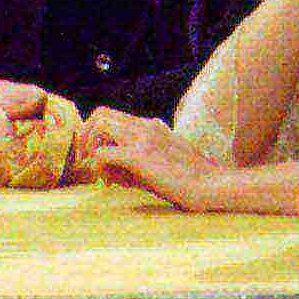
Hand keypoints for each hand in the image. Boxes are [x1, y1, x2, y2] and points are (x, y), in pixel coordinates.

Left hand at [79, 108, 220, 206]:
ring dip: (89, 146)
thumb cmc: (193, 179)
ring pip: (99, 125)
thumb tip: (111, 172)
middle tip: (85, 158)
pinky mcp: (140, 157)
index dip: (98, 132)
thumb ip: (140, 161)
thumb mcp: (166, 161)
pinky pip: (103, 153)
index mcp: (152, 126)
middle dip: (86, 134)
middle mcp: (146, 126)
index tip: (95, 153)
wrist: (214, 185)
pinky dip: (98, 165)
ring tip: (93, 169)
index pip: (113, 116)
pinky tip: (107, 181)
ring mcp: (143, 139)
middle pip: (101, 113)